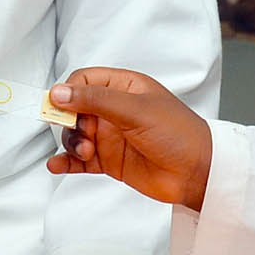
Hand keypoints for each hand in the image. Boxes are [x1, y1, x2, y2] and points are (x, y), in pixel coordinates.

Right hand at [48, 67, 212, 210]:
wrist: (198, 173)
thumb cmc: (178, 134)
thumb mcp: (135, 110)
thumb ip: (95, 100)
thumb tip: (59, 92)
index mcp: (123, 87)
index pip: (84, 81)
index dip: (68, 93)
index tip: (60, 107)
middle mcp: (114, 110)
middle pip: (74, 109)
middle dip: (70, 122)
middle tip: (81, 134)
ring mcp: (111, 136)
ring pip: (75, 135)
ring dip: (72, 143)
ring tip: (85, 153)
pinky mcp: (110, 161)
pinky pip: (80, 160)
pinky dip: (67, 162)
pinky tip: (57, 166)